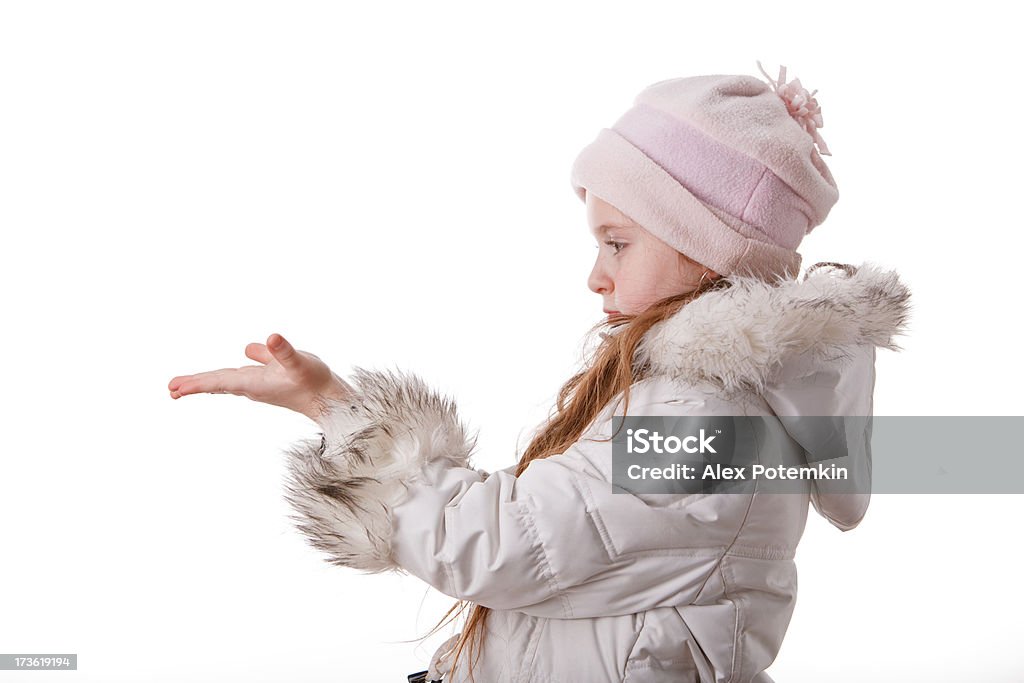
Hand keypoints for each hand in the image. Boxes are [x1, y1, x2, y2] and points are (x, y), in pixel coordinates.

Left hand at [168, 333, 356, 420]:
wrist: (330, 401)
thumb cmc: (316, 383)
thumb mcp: (300, 363)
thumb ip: (284, 352)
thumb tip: (271, 338)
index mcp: (254, 383)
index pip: (219, 381)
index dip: (197, 383)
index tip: (176, 389)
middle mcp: (253, 385)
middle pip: (218, 383)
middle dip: (194, 385)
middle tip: (171, 389)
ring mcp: (260, 383)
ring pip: (227, 381)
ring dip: (206, 381)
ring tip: (184, 387)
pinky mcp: (270, 379)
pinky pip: (241, 376)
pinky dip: (226, 376)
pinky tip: (226, 375)